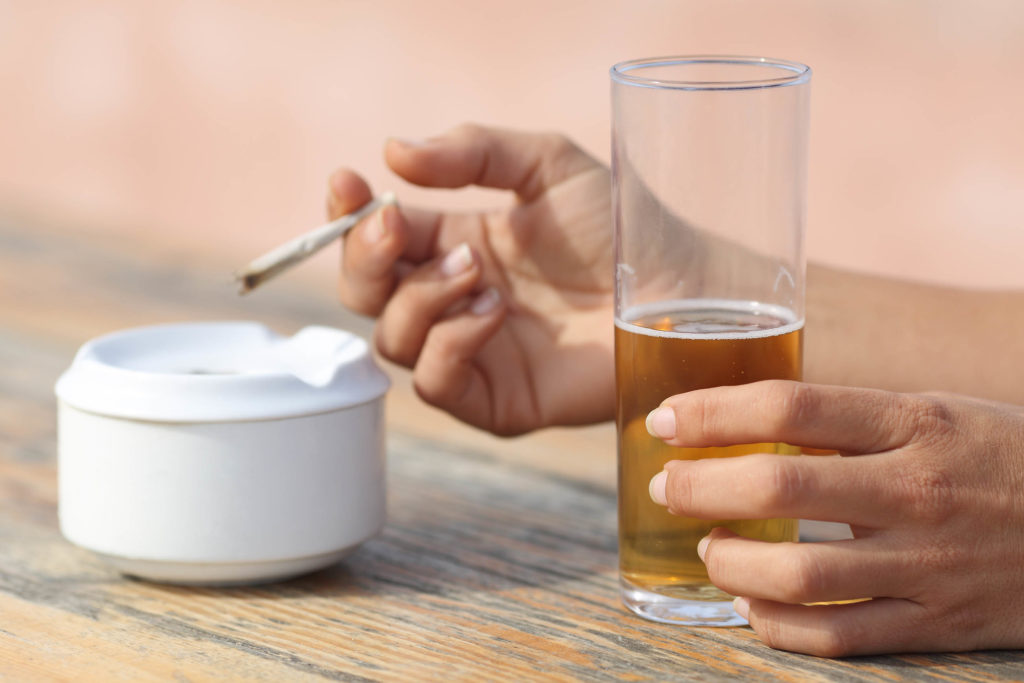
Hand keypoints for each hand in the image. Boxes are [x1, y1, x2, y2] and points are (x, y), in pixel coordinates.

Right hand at [327, 124, 614, 433]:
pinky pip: (435, 383)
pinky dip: (449, 343)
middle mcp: (455, 302)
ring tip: (479, 271)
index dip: (350, 213)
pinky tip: (493, 311)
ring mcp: (474, 353)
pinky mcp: (498, 400)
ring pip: (392, 338)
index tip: (347, 182)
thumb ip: (472, 152)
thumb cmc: (621, 227)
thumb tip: (391, 151)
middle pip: (365, 294)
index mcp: (457, 245)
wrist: (679, 289)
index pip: (378, 237)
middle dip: (364, 258)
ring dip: (421, 296)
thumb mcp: (546, 165)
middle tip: (393, 225)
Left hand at [646, 380, 1023, 655]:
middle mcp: (917, 491)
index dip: (712, 413)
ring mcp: (928, 564)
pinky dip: (777, 626)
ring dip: (731, 565)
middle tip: (667, 487)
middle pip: (780, 489)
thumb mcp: (934, 412)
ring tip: (708, 550)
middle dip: (701, 489)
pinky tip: (750, 605)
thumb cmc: (997, 458)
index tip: (665, 421)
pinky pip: (839, 638)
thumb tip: (744, 418)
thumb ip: (848, 418)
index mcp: (913, 423)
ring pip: (801, 577)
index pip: (789, 407)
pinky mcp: (939, 625)